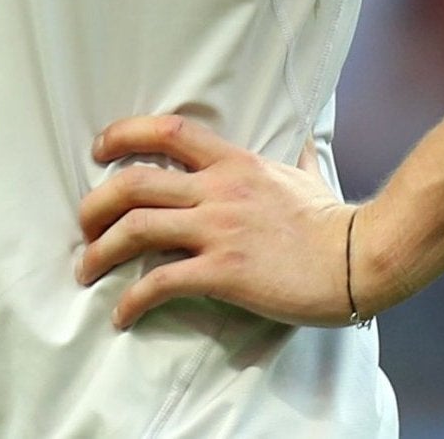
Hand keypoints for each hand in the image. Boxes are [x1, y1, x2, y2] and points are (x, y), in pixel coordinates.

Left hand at [75, 114, 355, 329]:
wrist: (360, 257)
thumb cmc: (334, 221)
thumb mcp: (307, 176)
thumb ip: (296, 158)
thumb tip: (307, 142)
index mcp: (233, 162)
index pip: (168, 131)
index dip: (123, 134)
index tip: (99, 150)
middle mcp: (218, 190)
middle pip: (134, 183)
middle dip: (95, 203)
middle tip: (83, 225)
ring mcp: (219, 230)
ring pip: (137, 228)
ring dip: (100, 250)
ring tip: (86, 268)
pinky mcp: (224, 272)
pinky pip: (161, 282)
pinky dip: (132, 298)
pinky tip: (122, 313)